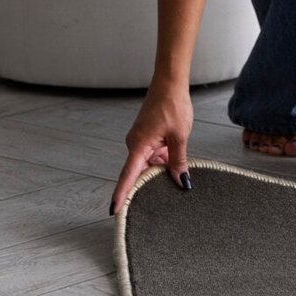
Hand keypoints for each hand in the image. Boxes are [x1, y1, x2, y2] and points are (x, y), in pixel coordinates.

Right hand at [112, 79, 193, 214]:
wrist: (170, 84)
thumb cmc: (172, 106)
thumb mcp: (179, 137)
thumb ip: (178, 161)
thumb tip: (182, 181)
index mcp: (139, 145)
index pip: (128, 176)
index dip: (120, 194)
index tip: (113, 210)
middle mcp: (135, 145)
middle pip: (138, 173)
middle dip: (147, 185)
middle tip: (157, 203)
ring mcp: (141, 141)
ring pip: (147, 164)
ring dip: (158, 171)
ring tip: (173, 182)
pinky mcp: (147, 137)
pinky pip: (152, 156)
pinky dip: (161, 162)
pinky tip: (173, 167)